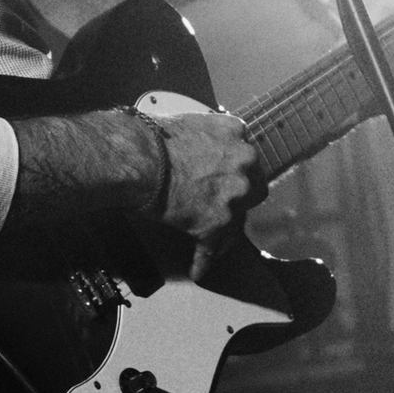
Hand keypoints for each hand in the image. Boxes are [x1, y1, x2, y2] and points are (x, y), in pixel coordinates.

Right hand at [151, 109, 265, 281]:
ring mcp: (233, 195)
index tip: (229, 177)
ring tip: (213, 245)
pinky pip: (211, 248)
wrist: (139, 158)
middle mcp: (243, 164)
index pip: (246, 156)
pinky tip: (198, 270)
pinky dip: (203, 260)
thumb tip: (196, 146)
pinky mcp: (217, 223)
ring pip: (236, 222)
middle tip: (223, 208)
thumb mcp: (189, 121)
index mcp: (236, 134)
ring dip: (225, 233)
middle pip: (254, 189)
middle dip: (240, 200)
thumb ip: (205, 134)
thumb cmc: (152, 137)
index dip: (237, 170)